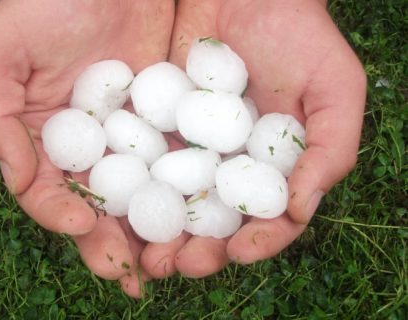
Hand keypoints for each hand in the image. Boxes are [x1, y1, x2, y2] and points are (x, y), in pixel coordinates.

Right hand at [0, 0, 174, 296]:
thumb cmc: (48, 2)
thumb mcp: (0, 50)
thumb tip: (17, 181)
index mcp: (43, 141)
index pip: (46, 193)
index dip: (60, 216)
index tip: (83, 224)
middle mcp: (87, 149)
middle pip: (96, 208)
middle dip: (110, 244)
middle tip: (131, 275)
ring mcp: (130, 142)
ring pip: (138, 199)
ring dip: (150, 235)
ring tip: (167, 263)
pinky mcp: (166, 127)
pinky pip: (174, 167)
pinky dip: (185, 196)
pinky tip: (197, 218)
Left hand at [140, 0, 365, 277]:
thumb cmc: (299, 35)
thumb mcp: (334, 88)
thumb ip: (329, 150)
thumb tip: (299, 211)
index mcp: (273, 169)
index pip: (267, 220)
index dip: (257, 243)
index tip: (239, 252)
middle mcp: (229, 167)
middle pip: (213, 222)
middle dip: (197, 250)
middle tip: (179, 265)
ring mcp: (190, 150)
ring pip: (173, 204)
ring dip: (159, 234)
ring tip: (146, 255)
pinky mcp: (157, 129)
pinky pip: (142, 164)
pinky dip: (131, 190)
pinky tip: (119, 208)